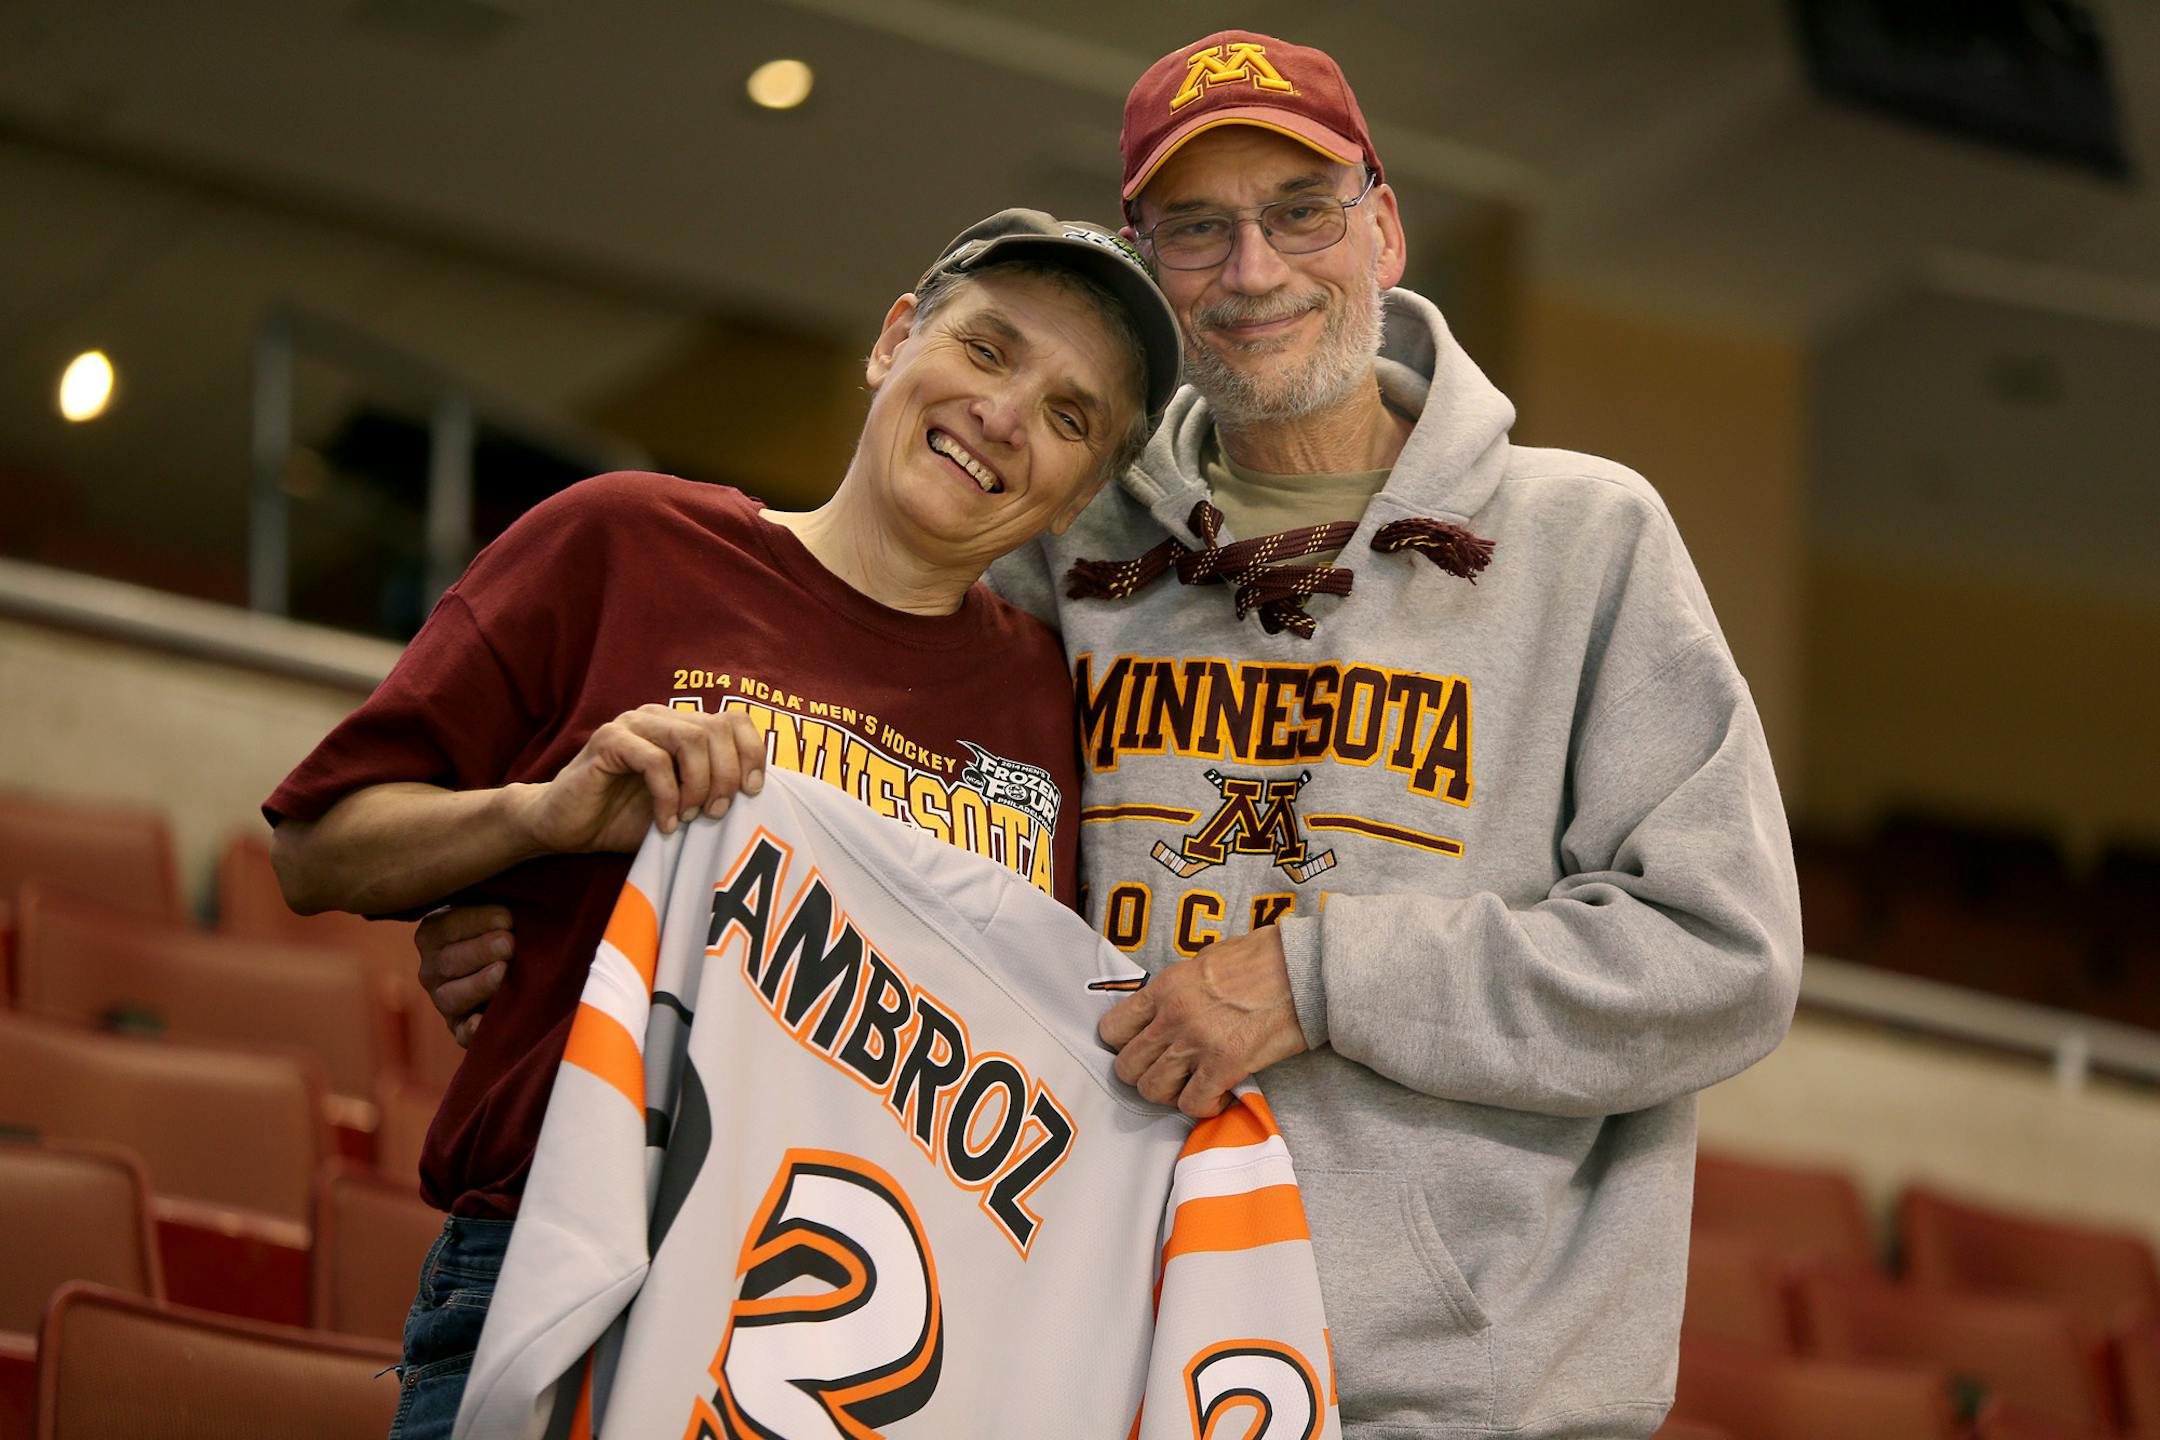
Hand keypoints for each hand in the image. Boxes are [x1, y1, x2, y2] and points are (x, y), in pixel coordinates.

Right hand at [417, 904, 512, 1046]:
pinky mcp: (459, 1027)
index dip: (477, 921)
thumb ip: (495, 900)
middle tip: (509, 943)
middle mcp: (432, 968)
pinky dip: (471, 1030)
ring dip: (479, 985)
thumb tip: (511, 903)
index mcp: (434, 932)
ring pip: (452, 997)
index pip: (448, 925)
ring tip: (503, 972)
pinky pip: (461, 1032)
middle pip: (449, 961)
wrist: (508, 962)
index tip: (508, 917)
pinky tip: (483, 1021)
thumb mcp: (492, 909)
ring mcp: (443, 999)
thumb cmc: (503, 926)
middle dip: (481, 951)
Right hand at [518, 705, 765, 855]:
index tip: (752, 793)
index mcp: (682, 725)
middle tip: (716, 813)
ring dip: (699, 784)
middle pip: (717, 729)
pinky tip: (666, 823)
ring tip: (692, 817)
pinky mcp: (608, 742)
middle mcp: (660, 716)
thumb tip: (762, 797)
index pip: (735, 720)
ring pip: (690, 739)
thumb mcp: (684, 806)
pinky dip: (668, 796)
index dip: (752, 753)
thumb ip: (715, 792)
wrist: (566, 827)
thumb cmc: (626, 818)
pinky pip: (654, 761)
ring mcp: (632, 724)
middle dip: (727, 776)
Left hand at [1098, 925, 1308, 1117]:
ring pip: (1153, 1090)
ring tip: (1194, 1084)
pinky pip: (1193, 1103)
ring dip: (1172, 1094)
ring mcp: (1196, 1042)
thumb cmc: (1262, 958)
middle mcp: (1172, 1016)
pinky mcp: (1226, 1065)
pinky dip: (1204, 1105)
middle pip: (1127, 1067)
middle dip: (1146, 1075)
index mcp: (1164, 987)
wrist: (1304, 967)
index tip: (1145, 1049)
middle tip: (1171, 1073)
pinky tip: (1220, 1093)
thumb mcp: (1206, 959)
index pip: (1112, 1029)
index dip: (1125, 1046)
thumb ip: (1179, 988)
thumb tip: (1167, 1008)